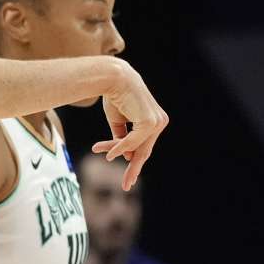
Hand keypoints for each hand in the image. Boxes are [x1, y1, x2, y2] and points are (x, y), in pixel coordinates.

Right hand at [91, 60, 168, 191]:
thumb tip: (125, 156)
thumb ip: (122, 137)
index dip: (134, 161)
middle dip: (134, 168)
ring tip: (104, 157)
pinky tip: (109, 154)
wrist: (113, 77)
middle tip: (127, 186)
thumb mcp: (118, 121)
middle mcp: (159, 122)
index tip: (128, 177)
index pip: (144, 146)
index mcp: (154, 121)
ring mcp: (157, 122)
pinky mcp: (150, 122)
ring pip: (136, 147)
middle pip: (144, 151)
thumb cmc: (114, 95)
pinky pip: (132, 141)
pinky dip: (119, 147)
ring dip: (117, 151)